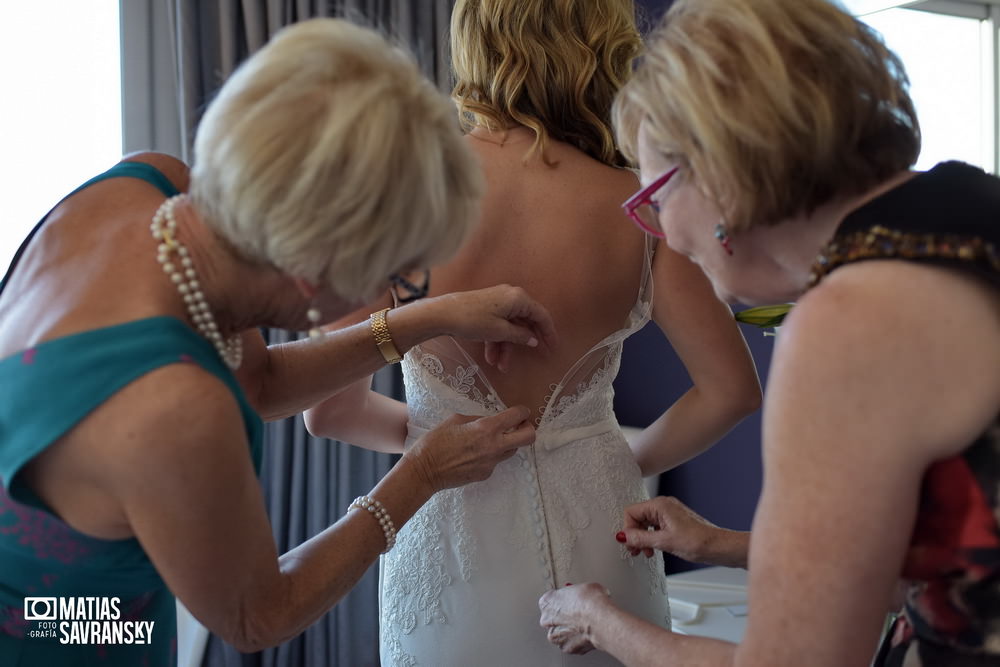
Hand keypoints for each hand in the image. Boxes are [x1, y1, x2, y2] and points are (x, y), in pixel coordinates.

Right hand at [405, 406, 534, 491]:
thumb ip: (477, 419)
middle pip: (528, 438)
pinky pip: (496, 461)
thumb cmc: (435, 441)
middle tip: (519, 426)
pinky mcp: (486, 474)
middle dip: (528, 429)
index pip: (518, 416)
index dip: (523, 411)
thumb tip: (489, 421)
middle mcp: (494, 446)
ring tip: (491, 439)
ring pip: (513, 451)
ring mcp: (492, 463)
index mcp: (486, 428)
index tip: (521, 411)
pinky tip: (474, 454)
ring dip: (508, 442)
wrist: (424, 470)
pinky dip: (491, 455)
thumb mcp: (456, 420)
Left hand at [430, 285, 557, 371]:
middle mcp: (510, 297)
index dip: (548, 332)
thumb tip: (533, 339)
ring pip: (509, 328)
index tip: (552, 348)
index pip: (541, 315)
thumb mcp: (500, 332)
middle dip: (525, 343)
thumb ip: (520, 336)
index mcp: (518, 298)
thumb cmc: (473, 320)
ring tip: (500, 366)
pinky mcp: (486, 309)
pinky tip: (491, 358)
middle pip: (525, 322)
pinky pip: (498, 326)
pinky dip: (496, 341)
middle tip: (537, 357)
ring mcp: (498, 303)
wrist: (443, 314)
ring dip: (507, 347)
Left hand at [538, 583, 610, 653]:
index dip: (564, 599)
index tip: (572, 600)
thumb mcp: (586, 587)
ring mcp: (556, 636)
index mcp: (547, 601)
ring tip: (585, 624)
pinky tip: (587, 633)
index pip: (552, 599)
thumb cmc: (591, 603)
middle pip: (553, 617)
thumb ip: (579, 593)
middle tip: (579, 612)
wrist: (600, 621)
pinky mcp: (567, 648)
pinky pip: (571, 643)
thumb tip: (587, 594)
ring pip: (561, 633)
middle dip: (565, 616)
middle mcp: (547, 620)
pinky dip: (578, 640)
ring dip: (570, 630)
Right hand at [619, 496, 722, 562]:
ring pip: (646, 523)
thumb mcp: (664, 542)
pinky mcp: (675, 521)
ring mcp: (670, 513)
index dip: (628, 529)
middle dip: (635, 535)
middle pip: (638, 517)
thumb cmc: (698, 541)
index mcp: (660, 505)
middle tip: (636, 551)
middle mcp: (664, 506)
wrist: (719, 547)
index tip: (630, 544)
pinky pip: (656, 527)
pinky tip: (655, 549)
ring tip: (647, 553)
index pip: (631, 512)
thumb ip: (640, 538)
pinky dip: (653, 538)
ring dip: (643, 539)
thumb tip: (623, 536)